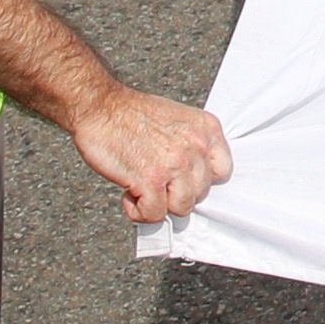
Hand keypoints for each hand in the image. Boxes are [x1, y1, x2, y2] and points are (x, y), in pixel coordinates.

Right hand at [72, 82, 234, 225]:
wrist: (101, 108)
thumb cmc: (131, 114)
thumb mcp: (178, 120)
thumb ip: (192, 146)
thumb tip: (194, 178)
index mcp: (206, 129)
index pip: (223, 171)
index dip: (200, 180)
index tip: (184, 181)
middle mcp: (196, 147)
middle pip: (201, 193)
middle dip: (176, 193)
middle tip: (156, 183)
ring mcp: (175, 165)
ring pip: (181, 208)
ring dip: (159, 204)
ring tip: (143, 189)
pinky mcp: (151, 181)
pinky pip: (154, 215)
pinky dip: (138, 211)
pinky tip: (129, 194)